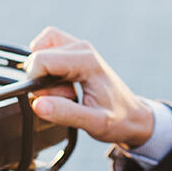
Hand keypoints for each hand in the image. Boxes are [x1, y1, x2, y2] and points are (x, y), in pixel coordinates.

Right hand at [25, 27, 154, 148]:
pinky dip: (45, 67)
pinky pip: (47, 49)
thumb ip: (65, 113)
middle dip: (42, 81)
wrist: (133, 116)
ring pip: (39, 49)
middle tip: (66, 97)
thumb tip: (37, 104)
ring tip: (64, 91)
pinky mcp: (74, 51)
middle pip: (38, 56)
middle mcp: (82, 48)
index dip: (37, 83)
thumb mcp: (94, 123)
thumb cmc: (118, 119)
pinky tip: (61, 84)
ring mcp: (78, 47)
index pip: (40, 60)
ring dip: (43, 72)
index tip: (55, 99)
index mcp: (86, 61)